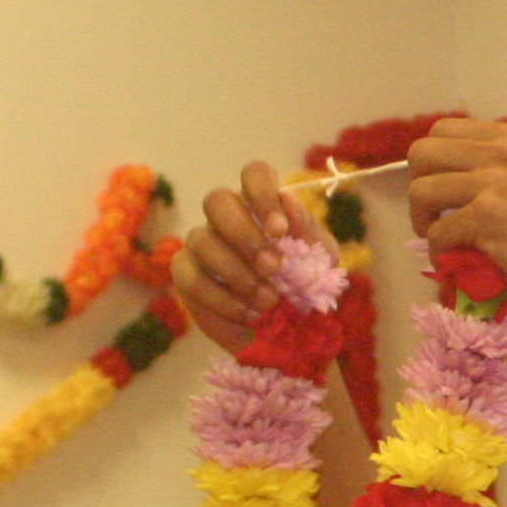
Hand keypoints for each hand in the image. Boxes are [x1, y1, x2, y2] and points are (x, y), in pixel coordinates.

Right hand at [174, 161, 318, 350]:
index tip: (280, 231)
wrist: (290, 332)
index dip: (262, 195)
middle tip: (273, 268)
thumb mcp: (320, 259)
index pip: (253, 174)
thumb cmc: (305, 286)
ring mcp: (200, 243)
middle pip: (216, 200)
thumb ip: (307, 230)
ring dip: (237, 273)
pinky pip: (190, 278)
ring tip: (269, 300)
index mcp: (261, 204)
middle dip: (244, 234)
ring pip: (201, 240)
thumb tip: (288, 199)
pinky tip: (249, 315)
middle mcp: (226, 217)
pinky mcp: (186, 275)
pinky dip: (221, 299)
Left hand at [408, 118, 506, 321]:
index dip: (433, 166)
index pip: (443, 131)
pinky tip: (460, 263)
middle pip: (421, 152)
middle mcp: (502, 150)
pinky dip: (440, 252)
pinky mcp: (489, 216)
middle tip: (436, 217)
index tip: (445, 196)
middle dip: (420, 188)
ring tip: (445, 241)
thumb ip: (504, 170)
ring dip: (423, 221)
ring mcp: (495, 180)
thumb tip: (452, 183)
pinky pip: (437, 231)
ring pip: (419, 191)